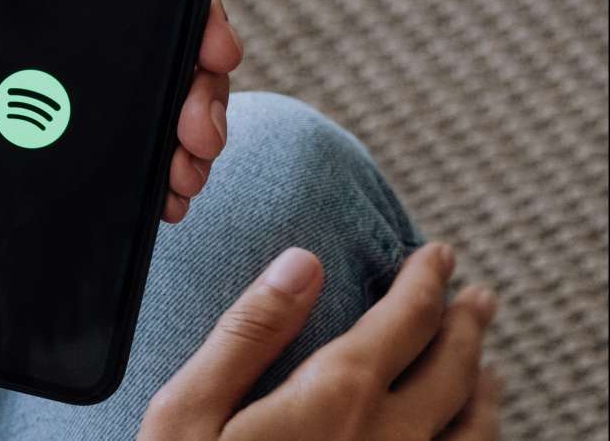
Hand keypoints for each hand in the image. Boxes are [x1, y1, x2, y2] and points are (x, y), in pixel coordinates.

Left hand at [0, 0, 242, 414]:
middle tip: (202, 116)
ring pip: (130, 117)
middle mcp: (4, 83)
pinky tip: (164, 190)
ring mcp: (21, 142)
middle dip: (189, 78)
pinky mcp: (27, 198)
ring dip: (183, 128)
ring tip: (191, 160)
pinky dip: (151, 177)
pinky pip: (107, 178)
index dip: (157, 4)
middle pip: (126, 57)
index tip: (200, 30)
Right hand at [139, 243, 500, 440]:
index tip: (438, 254)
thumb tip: (301, 264)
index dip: (426, 281)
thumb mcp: (189, 411)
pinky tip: (465, 438)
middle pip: (452, 370)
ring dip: (484, 385)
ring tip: (487, 363)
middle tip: (478, 295)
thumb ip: (249, 334)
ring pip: (473, 431)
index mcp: (334, 401)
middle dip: (467, 324)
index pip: (404, 322)